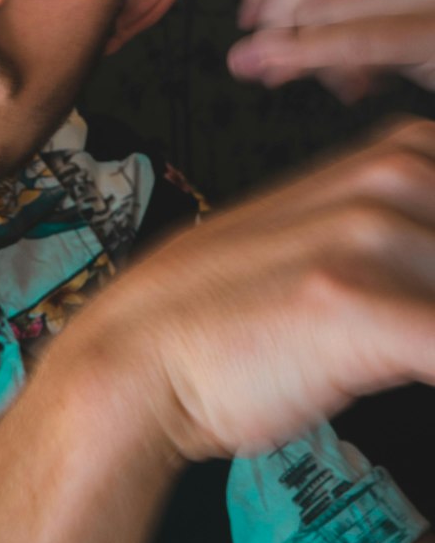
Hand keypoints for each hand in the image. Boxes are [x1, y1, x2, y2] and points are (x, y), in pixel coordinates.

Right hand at [84, 117, 434, 461]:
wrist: (137, 354)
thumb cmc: (230, 315)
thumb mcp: (330, 242)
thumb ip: (403, 236)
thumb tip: (434, 273)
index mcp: (389, 160)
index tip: (425, 294)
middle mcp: (387, 184)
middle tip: (415, 331)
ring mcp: (371, 238)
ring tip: (406, 353)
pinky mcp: (359, 307)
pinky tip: (415, 382)